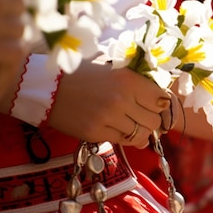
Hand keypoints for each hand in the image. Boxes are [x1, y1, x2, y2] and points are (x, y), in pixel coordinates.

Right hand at [47, 59, 171, 146]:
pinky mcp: (96, 133)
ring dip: (139, 131)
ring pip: (142, 134)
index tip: (154, 105)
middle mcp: (122, 98)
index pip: (161, 99)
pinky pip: (124, 141)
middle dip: (151, 120)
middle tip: (141, 116)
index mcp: (129, 79)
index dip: (160, 104)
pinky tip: (119, 129)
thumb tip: (163, 104)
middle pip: (154, 120)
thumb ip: (138, 84)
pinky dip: (126, 138)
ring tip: (129, 123)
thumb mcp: (114, 71)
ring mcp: (109, 117)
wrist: (48, 87)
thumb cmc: (84, 76)